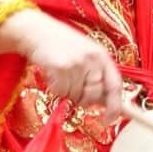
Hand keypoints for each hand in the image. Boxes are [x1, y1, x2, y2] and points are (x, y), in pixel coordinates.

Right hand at [0, 8, 122, 121]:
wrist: (37, 31)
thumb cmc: (61, 44)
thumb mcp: (85, 54)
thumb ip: (96, 75)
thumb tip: (104, 103)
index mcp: (102, 55)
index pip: (115, 85)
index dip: (114, 106)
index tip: (108, 120)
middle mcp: (93, 59)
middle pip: (94, 95)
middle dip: (84, 100)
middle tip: (73, 91)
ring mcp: (77, 63)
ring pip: (76, 96)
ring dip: (67, 92)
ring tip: (61, 75)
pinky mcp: (62, 68)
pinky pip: (62, 92)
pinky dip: (55, 89)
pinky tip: (52, 75)